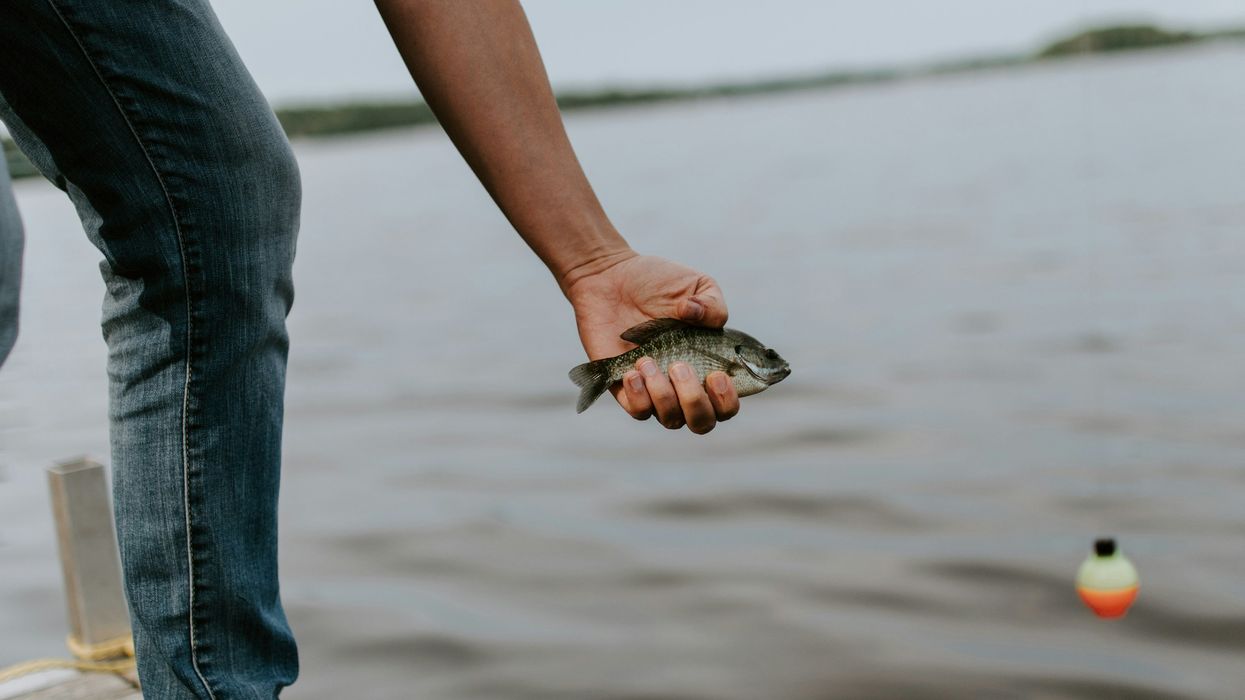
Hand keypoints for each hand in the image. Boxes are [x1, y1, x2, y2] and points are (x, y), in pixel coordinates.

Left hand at [564, 253, 739, 433]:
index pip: (726, 405)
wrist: (612, 278)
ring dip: (664, 395)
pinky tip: (633, 370)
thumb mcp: (698, 284)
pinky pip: (638, 411)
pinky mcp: (625, 389)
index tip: (716, 375)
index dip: (727, 400)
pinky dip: (639, 396)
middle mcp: (684, 386)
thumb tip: (695, 316)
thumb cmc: (658, 282)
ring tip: (648, 359)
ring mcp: (655, 391)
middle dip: (694, 401)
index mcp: (709, 365)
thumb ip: (713, 304)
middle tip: (679, 365)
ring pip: (671, 419)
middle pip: (702, 423)